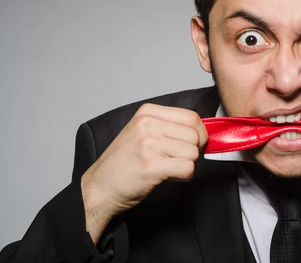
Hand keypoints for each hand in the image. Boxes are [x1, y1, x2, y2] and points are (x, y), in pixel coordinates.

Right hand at [80, 103, 206, 242]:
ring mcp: (148, 145)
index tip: (192, 144)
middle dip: (193, 151)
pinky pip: (187, 168)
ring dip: (186, 164)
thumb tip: (201, 132)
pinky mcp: (150, 166)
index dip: (199, 133)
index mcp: (148, 113)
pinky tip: (168, 176)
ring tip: (167, 167)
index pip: (191, 117)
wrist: (99, 187)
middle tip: (176, 159)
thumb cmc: (124, 163)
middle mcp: (147, 125)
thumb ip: (169, 126)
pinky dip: (184, 176)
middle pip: (195, 135)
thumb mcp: (142, 132)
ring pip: (193, 153)